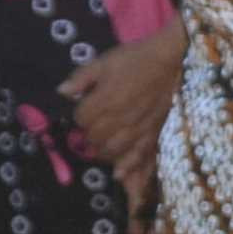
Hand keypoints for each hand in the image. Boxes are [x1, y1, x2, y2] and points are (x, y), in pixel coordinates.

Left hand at [64, 27, 186, 176]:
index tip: (85, 109)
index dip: (80, 115)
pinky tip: (119, 174)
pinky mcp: (151, 134)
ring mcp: (136, 130)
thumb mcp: (103, 62)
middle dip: (89, 135)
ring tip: (103, 144)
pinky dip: (127, 168)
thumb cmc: (135, 59)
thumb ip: (81, 78)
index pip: (81, 119)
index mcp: (104, 101)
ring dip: (103, 151)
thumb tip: (61, 92)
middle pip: (94, 139)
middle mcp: (118, 120)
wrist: (171, 61)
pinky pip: (138, 157)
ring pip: (112, 151)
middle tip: (94, 127)